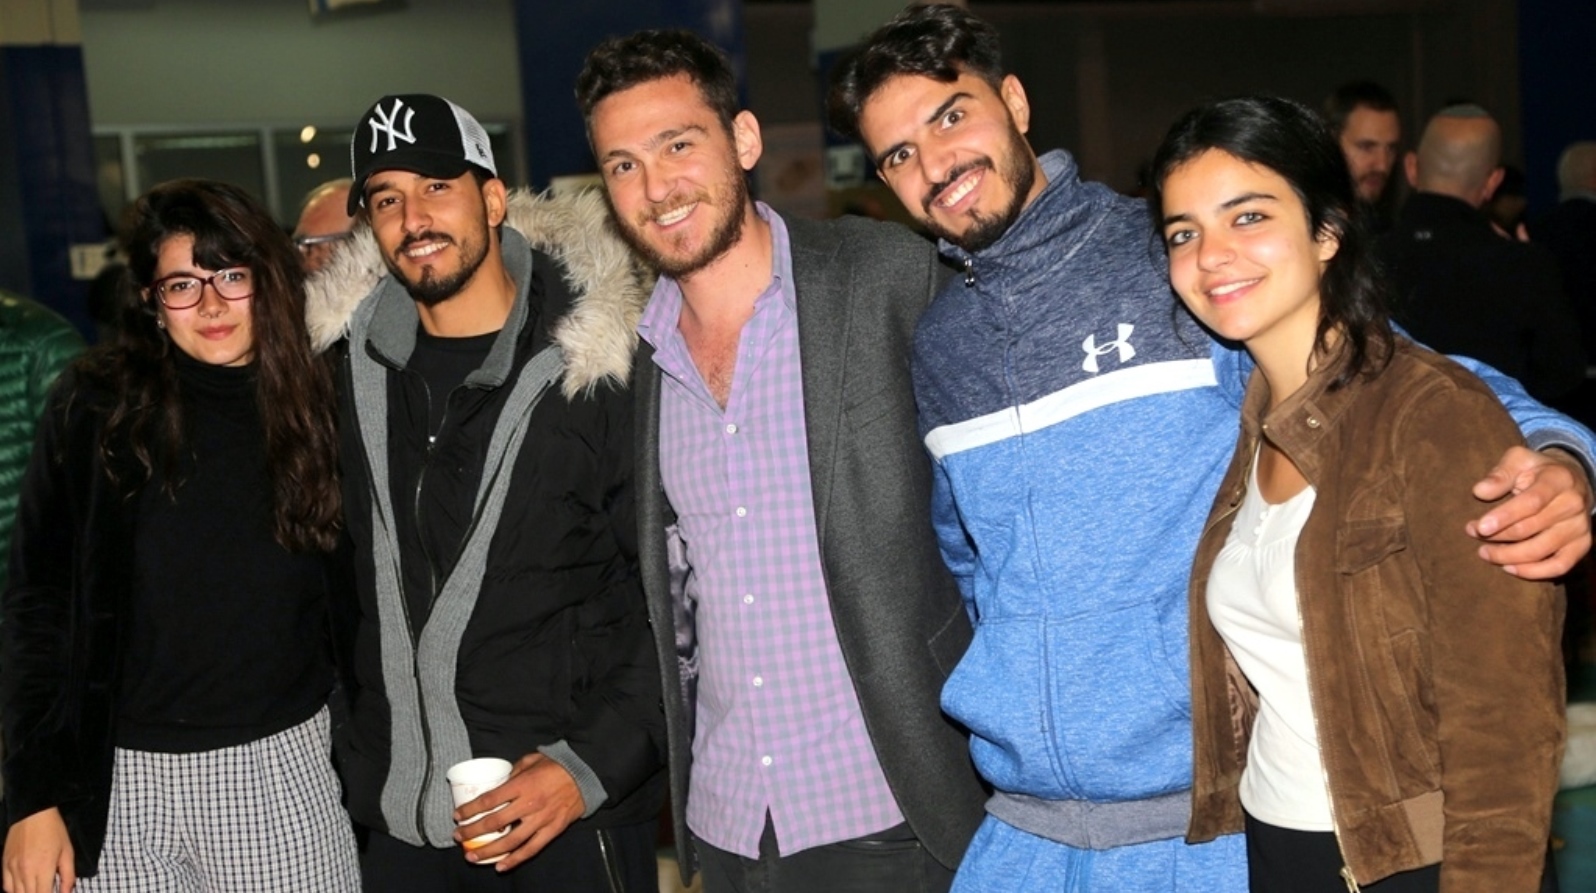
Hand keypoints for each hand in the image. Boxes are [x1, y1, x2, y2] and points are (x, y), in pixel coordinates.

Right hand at [2, 808, 74, 892]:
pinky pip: (6, 886)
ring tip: (36, 890)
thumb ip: (68, 876)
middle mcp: (25, 872)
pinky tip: (23, 888)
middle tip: (46, 890)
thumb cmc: (54, 831)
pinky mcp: (5, 864)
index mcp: (43, 869)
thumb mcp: (68, 852)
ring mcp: (12, 868)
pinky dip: (14, 891)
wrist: (33, 813)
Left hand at [452, 753, 584, 871]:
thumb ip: (513, 771)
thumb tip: (498, 780)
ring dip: (488, 851)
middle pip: (494, 823)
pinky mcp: (552, 830)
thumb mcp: (531, 760)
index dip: (470, 809)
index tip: (458, 815)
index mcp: (522, 785)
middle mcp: (529, 804)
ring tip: (472, 857)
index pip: (489, 801)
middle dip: (472, 832)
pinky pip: (531, 849)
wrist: (585, 775)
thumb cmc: (557, 765)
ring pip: (510, 841)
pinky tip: (500, 866)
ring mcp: (541, 820)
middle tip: (459, 836)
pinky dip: (514, 860)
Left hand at [1468, 445, 1592, 577]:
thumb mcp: (1518, 460)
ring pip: (1541, 550)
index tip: (1479, 527)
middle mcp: (1573, 504)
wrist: (1570, 479)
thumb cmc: (1536, 470)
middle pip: (1531, 529)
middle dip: (1497, 535)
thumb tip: (1480, 491)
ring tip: (1484, 552)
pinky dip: (1533, 572)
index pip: (1531, 503)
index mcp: (1558, 479)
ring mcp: (1580, 526)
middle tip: (1472, 533)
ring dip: (1508, 556)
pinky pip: (1560, 566)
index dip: (1504, 517)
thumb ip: (1500, 474)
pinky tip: (1509, 568)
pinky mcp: (1582, 544)